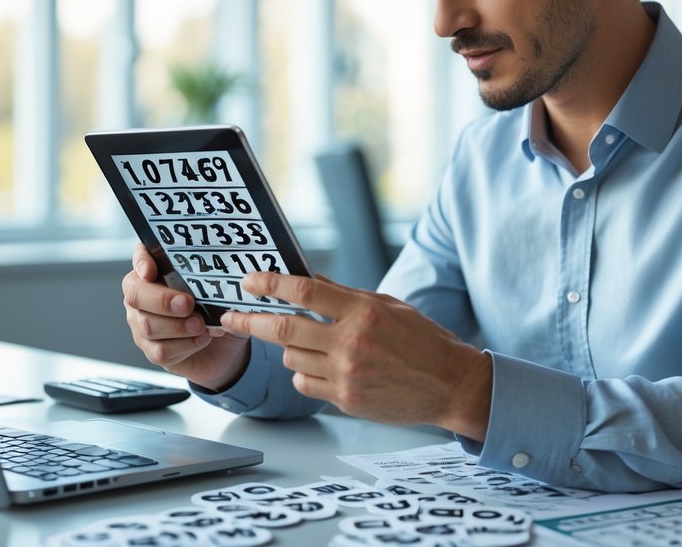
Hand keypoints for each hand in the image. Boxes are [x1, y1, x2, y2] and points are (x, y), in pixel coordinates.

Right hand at [120, 244, 249, 390]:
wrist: (222, 346)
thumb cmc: (216, 310)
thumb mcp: (222, 291)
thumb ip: (217, 280)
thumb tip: (222, 278)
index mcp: (158, 272)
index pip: (140, 256)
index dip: (141, 261)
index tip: (151, 271)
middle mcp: (143, 296)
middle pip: (136, 294)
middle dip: (162, 300)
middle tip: (188, 304)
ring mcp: (142, 324)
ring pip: (148, 325)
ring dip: (178, 326)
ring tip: (201, 325)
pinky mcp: (151, 350)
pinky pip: (160, 350)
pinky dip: (185, 345)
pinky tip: (201, 339)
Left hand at [221, 272, 492, 439]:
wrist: (450, 384)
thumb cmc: (422, 341)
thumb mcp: (388, 306)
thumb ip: (346, 296)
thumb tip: (309, 281)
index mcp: (363, 312)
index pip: (306, 291)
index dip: (272, 284)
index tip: (249, 281)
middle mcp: (352, 343)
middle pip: (285, 329)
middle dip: (250, 321)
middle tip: (231, 316)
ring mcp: (347, 375)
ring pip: (293, 358)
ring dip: (290, 348)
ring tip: (306, 343)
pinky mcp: (346, 400)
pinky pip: (305, 384)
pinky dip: (304, 374)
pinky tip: (322, 367)